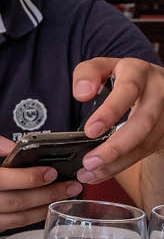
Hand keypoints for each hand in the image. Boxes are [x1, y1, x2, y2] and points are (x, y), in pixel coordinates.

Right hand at [0, 128, 81, 238]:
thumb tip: (11, 146)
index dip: (28, 177)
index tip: (50, 171)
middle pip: (12, 201)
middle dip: (46, 194)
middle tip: (69, 186)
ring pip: (13, 219)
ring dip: (41, 209)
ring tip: (59, 198)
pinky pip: (4, 228)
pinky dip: (23, 218)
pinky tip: (36, 208)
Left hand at [73, 57, 163, 183]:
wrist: (155, 83)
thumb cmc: (123, 76)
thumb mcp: (103, 66)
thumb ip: (87, 74)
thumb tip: (82, 93)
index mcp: (139, 72)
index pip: (128, 90)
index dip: (110, 111)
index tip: (90, 130)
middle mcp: (159, 92)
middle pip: (143, 123)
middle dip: (116, 146)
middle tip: (89, 161)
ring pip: (146, 143)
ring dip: (118, 162)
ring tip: (90, 172)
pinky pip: (147, 152)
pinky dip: (123, 164)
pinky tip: (103, 171)